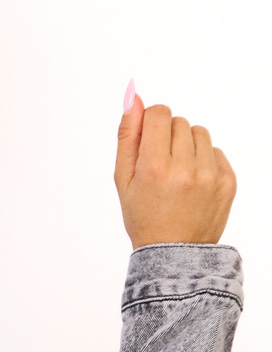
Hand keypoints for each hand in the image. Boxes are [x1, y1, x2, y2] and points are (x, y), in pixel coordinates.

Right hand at [115, 88, 236, 247]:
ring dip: (188, 146)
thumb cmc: (143, 216)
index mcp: (153, 168)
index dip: (151, 123)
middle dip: (168, 138)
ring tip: (178, 174)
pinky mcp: (228, 181)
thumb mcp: (123, 180)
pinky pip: (215, 151)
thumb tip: (133, 97)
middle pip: (179, 122)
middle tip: (161, 167)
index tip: (149, 142)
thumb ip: (128, 136)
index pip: (159, 113)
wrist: (173, 255)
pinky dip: (204, 162)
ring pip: (199, 132)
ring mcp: (209, 176)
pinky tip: (193, 184)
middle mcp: (184, 170)